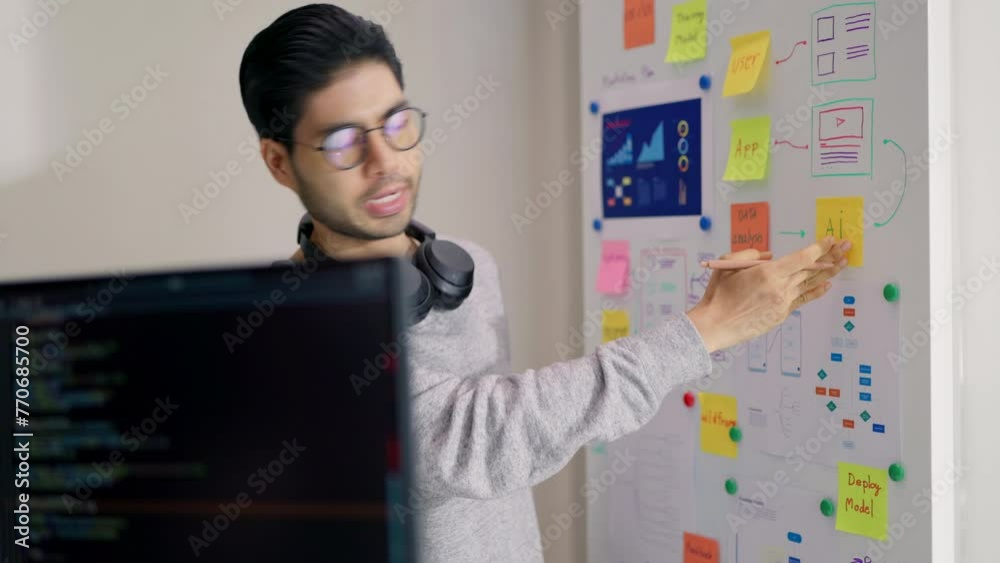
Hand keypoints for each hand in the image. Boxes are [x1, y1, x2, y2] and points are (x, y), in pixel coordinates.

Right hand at [685, 237, 849, 351]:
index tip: (830, 240)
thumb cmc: (718, 295)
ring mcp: (783, 303)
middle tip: (846, 247)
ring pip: (810, 284)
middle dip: (831, 256)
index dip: (819, 247)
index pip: (802, 257)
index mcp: (768, 273)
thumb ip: (750, 254)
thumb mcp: (728, 265)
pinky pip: (803, 300)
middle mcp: (780, 288)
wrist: (715, 325)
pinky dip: (816, 291)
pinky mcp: (781, 315)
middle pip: (811, 270)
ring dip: (828, 273)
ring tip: (843, 263)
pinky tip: (826, 285)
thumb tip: (769, 256)